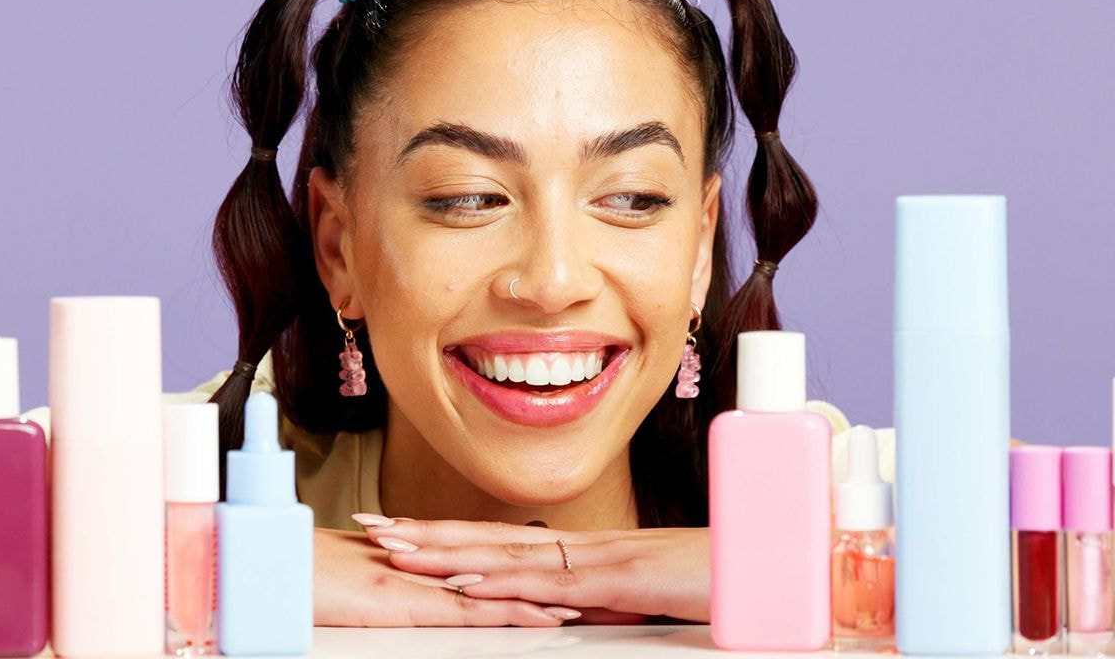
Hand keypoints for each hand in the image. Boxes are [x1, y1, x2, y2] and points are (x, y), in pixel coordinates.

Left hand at [356, 517, 709, 623]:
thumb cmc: (713, 581)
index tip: (400, 532)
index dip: (448, 536)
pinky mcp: (618, 583)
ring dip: (445, 555)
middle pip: (489, 542)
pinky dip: (502, 585)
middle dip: (425, 537)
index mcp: (584, 552)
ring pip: (506, 557)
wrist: (773, 564)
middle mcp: (581, 549)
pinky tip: (464, 588)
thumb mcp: (643, 601)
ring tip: (394, 552)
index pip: (501, 542)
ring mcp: (597, 562)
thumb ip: (600, 603)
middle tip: (371, 532)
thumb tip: (561, 613)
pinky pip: (550, 586)